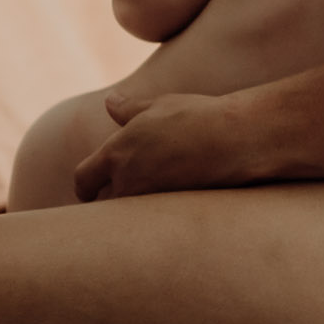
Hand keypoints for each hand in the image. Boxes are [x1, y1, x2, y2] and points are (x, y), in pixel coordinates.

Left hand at [74, 89, 264, 200]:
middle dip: (112, 200)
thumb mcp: (160, 105)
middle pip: (105, 204)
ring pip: (130, 216)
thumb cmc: (199, 116)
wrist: (239, 139)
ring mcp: (151, 201)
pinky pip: (156, 223)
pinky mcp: (173, 215)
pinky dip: (159, 218)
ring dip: (136, 211)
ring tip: (151, 204)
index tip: (89, 191)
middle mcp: (127, 181)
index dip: (84, 187)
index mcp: (116, 153)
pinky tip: (174, 210)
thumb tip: (110, 101)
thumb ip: (129, 108)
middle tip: (124, 197)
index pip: (84, 178)